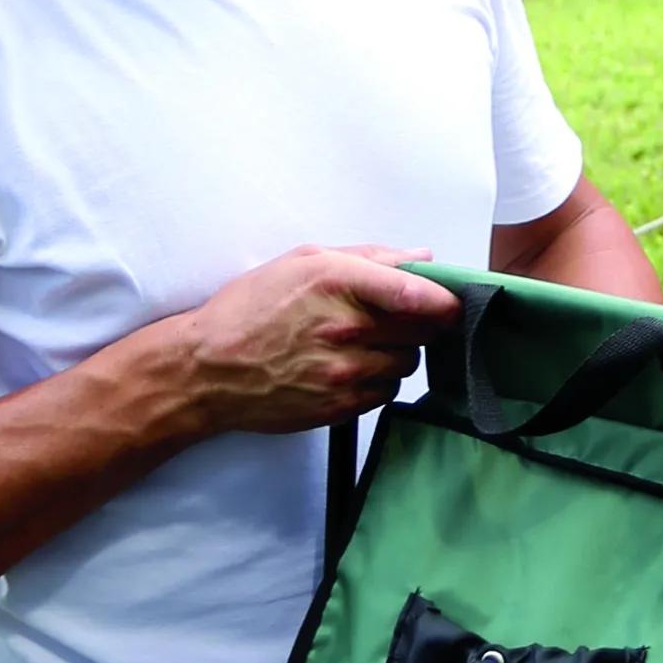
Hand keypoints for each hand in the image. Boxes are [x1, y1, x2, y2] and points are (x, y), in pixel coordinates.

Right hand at [173, 247, 457, 435]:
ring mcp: (344, 371)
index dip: (446, 298)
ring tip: (366, 344)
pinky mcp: (340, 405)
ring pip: (407, 363)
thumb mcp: (301, 262)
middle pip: (421, 330)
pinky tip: (351, 368)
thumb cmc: (250, 310)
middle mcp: (345, 328)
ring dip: (398, 353)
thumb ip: (368, 257)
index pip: (417, 293)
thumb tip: (420, 258)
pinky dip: (379, 381)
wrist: (207, 370)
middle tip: (398, 319)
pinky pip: (386, 393)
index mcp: (337, 282)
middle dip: (418, 323)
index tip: (455, 301)